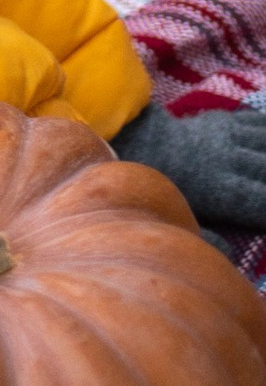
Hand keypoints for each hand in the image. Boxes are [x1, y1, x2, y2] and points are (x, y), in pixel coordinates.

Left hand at [113, 98, 265, 233]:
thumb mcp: (178, 219)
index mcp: (223, 191)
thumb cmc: (157, 188)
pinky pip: (254, 123)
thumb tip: (230, 263)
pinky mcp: (221, 122)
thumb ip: (207, 241)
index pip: (264, 202)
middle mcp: (230, 162)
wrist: (133, 141)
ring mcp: (227, 138)